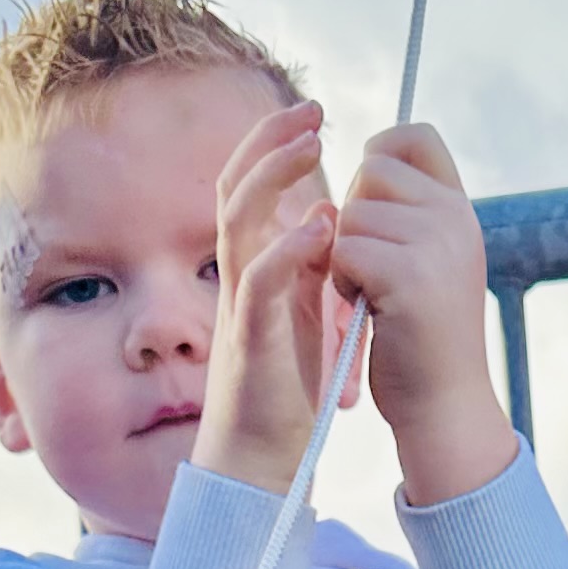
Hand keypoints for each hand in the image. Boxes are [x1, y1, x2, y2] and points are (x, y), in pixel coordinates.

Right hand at [194, 100, 344, 489]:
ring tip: (311, 145)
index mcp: (255, 267)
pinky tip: (319, 227)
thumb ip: (308, 268)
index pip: (251, 189)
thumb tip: (330, 217)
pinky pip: (259, 282)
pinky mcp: (251, 340)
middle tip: (313, 110)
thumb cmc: (284, 390)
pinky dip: (288, 249)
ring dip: (275, 177)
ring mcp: (239, 305)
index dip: (275, 147)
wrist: (260, 459)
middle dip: (271, 143)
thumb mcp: (302, 314)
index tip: (313, 117)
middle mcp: (239, 276)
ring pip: (240, 221)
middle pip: (237, 188)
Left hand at [333, 122, 517, 507]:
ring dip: (344, 254)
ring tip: (371, 295)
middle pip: (372, 170)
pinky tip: (366, 310)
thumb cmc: (423, 340)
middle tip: (372, 267)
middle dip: (356, 215)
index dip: (381, 150)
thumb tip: (368, 163)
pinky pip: (344, 247)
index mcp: (460, 210)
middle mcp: (455, 218)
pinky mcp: (408, 274)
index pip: (417, 137)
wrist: (444, 407)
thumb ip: (410, 214)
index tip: (369, 192)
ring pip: (352, 211)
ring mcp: (436, 243)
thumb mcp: (430, 262)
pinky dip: (342, 280)